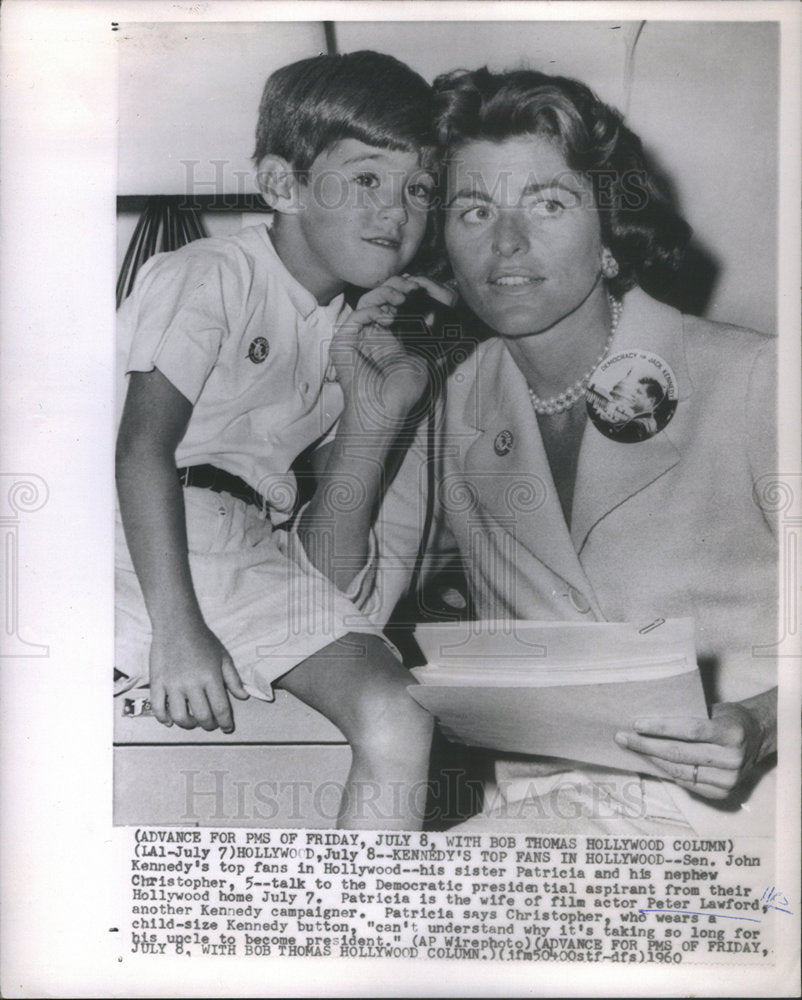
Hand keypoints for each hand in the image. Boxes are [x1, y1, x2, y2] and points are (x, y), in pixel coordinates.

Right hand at [149, 621, 248, 731]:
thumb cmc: (202, 640)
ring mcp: (172, 684)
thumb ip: (233, 679)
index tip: (227, 727)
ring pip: (180, 716)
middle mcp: (192, 683)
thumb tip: (243, 697)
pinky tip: (170, 720)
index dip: (225, 722)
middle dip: (209, 725)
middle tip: (211, 723)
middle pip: (202, 716)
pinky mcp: (157, 682)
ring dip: (188, 724)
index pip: (220, 708)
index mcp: (211, 677)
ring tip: (193, 721)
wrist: (177, 625)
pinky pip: (158, 708)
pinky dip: (163, 719)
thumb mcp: (223, 657)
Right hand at [331, 274, 453, 418]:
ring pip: (367, 301)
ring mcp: (357, 335)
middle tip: (414, 288)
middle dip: (398, 286)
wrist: (384, 410)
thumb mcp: (429, 361)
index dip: (408, 290)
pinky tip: (389, 317)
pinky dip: (373, 311)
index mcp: (389, 332)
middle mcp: (372, 330)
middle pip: (380, 295)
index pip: (396, 300)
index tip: (425, 288)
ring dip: (386, 294)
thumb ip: (440, 343)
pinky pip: (356, 316)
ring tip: (403, 298)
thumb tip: (463, 329)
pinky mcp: (344, 342)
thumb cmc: (403, 391)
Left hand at [614, 701, 764, 799]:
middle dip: (646, 745)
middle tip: (622, 737)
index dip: (660, 728)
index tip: (636, 724)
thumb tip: (648, 719)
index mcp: (730, 733)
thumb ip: (688, 716)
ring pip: (680, 771)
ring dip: (652, 760)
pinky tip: (651, 762)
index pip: (689, 730)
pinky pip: (687, 783)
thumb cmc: (728, 718)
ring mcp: (729, 779)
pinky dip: (667, 773)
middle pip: (679, 753)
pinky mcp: (724, 793)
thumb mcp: (714, 709)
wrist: (758, 738)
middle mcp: (732, 759)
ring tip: (632, 749)